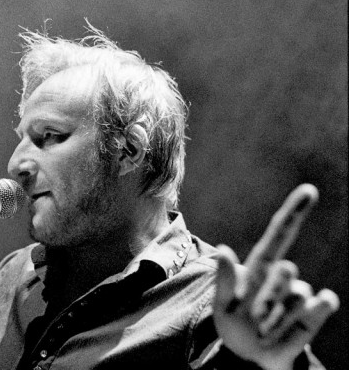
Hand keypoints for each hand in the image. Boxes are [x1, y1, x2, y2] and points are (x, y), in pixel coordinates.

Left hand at [213, 184, 339, 369]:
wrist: (252, 357)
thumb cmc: (235, 327)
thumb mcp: (222, 306)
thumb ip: (225, 280)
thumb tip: (223, 250)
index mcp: (258, 267)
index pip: (279, 235)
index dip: (294, 212)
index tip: (310, 190)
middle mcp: (282, 276)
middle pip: (286, 271)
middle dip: (268, 298)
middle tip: (254, 318)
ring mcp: (300, 293)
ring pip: (298, 295)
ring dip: (277, 319)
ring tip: (265, 330)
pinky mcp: (315, 312)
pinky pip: (320, 304)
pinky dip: (303, 319)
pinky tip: (290, 328)